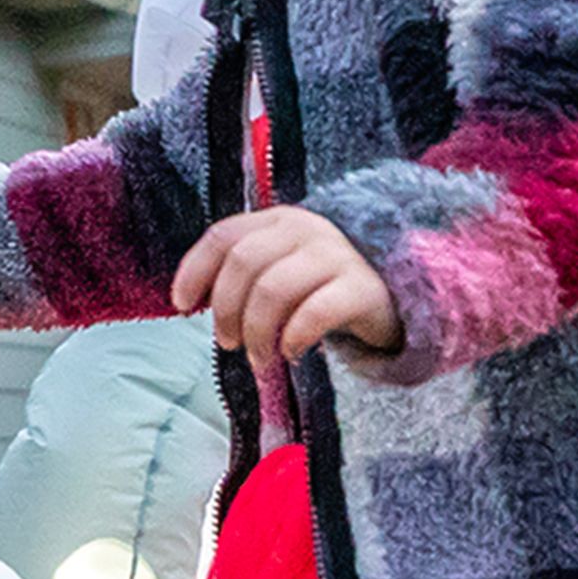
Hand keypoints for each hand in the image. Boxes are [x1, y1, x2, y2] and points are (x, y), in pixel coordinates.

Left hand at [172, 207, 398, 367]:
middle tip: (229, 342)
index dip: (194, 270)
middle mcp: (305, 230)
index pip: (223, 236)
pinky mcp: (362, 288)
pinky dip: (293, 338)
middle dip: (226, 309)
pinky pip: (314, 313)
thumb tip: (192, 303)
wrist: (395, 294)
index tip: (181, 306)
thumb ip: (244, 274)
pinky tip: (292, 353)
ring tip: (259, 358)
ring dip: (256, 332)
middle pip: (244, 264)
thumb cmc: (322, 287)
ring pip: (273, 290)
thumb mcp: (281, 268)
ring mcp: (337, 255)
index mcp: (277, 220)